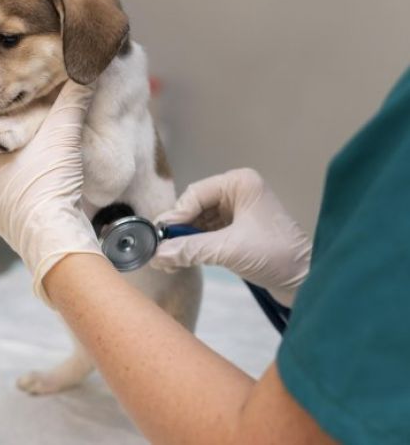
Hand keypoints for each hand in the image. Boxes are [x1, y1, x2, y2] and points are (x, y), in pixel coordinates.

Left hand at [0, 81, 104, 303]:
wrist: (53, 240)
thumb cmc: (47, 187)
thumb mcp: (62, 134)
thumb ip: (72, 99)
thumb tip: (87, 69)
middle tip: (10, 110)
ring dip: (1, 152)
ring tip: (26, 138)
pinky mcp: (3, 216)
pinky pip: (0, 186)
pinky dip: (12, 173)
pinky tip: (35, 168)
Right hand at [151, 168, 311, 306]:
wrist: (308, 282)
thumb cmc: (275, 255)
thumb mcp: (229, 250)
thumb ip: (191, 249)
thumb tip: (157, 255)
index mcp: (239, 183)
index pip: (196, 194)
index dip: (176, 216)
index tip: (158, 236)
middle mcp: (237, 191)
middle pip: (195, 207)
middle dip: (179, 230)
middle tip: (159, 250)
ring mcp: (238, 210)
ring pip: (199, 221)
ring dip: (184, 240)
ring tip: (166, 259)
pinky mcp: (238, 229)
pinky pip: (208, 233)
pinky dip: (195, 245)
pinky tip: (180, 259)